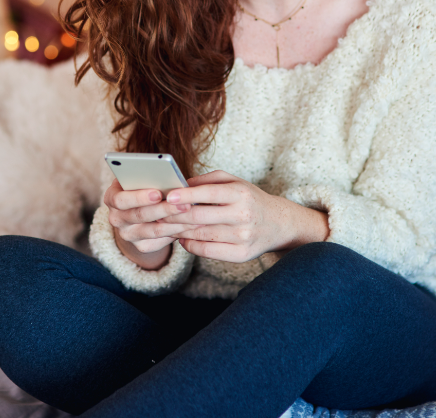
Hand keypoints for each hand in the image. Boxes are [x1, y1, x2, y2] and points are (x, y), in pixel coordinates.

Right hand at [103, 178, 193, 268]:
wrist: (136, 210)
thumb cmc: (141, 187)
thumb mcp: (138, 180)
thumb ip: (148, 179)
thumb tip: (171, 180)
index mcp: (111, 198)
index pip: (121, 200)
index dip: (139, 197)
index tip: (158, 193)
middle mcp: (116, 219)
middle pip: (140, 215)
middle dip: (164, 209)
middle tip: (185, 204)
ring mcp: (128, 235)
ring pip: (154, 230)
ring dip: (177, 223)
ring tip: (194, 215)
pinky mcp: (141, 246)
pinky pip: (162, 241)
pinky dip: (179, 232)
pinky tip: (193, 226)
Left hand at [158, 170, 328, 262]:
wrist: (278, 224)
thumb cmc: (249, 198)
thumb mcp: (234, 182)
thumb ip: (207, 180)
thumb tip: (180, 184)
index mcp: (241, 194)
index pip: (210, 193)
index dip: (187, 195)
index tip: (168, 195)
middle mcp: (243, 216)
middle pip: (200, 217)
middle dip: (175, 215)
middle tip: (156, 213)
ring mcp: (243, 237)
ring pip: (201, 235)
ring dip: (179, 231)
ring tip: (163, 226)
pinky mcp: (241, 255)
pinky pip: (208, 251)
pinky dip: (191, 245)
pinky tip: (182, 239)